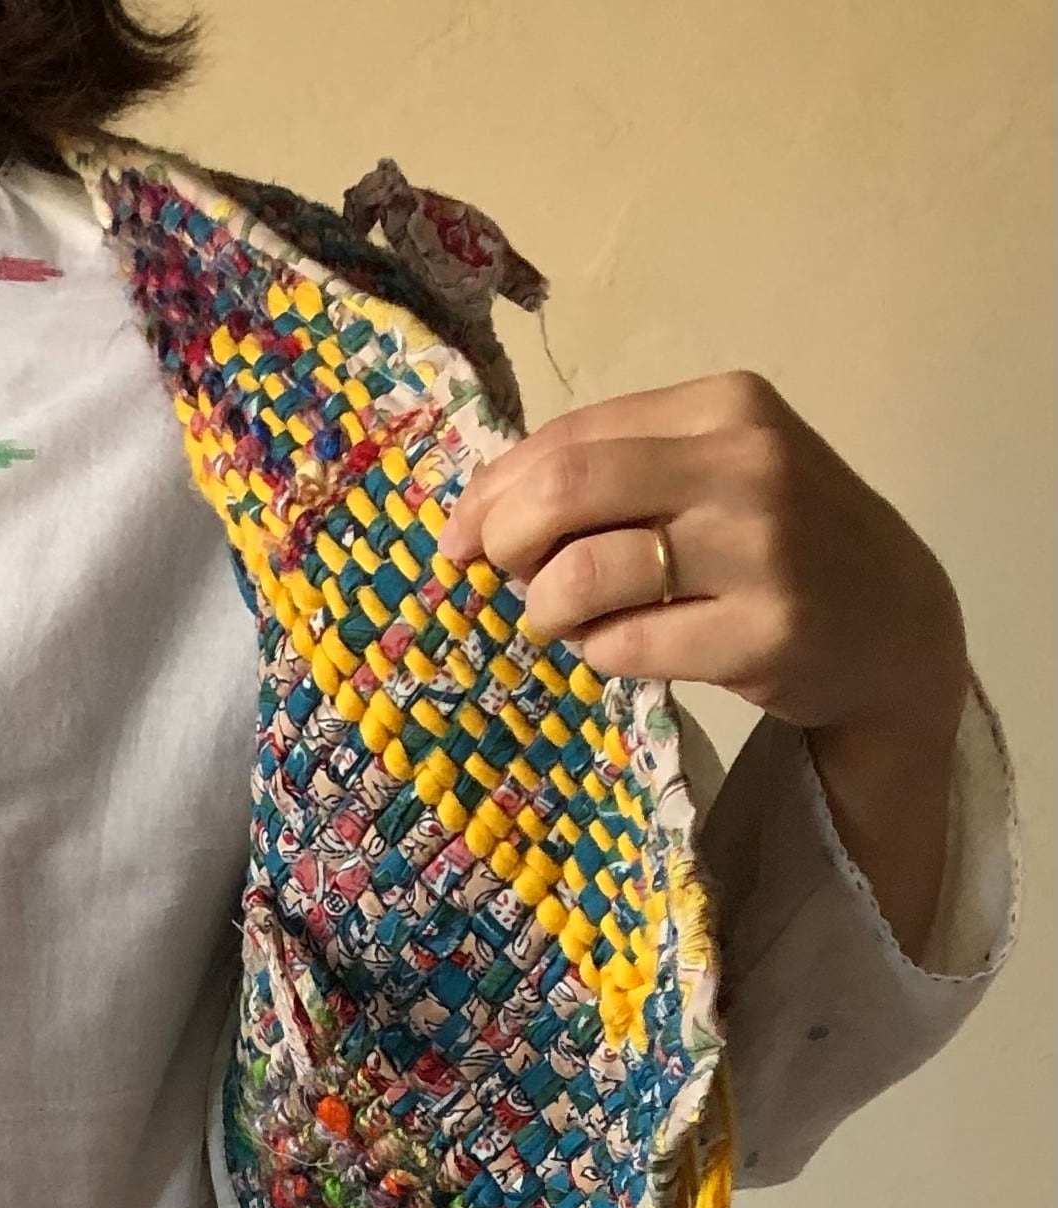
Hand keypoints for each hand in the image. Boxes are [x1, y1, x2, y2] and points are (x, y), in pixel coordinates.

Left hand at [435, 374, 971, 958]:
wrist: (894, 622)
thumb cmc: (779, 542)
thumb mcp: (713, 471)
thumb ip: (617, 472)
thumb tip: (485, 508)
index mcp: (724, 406)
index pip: (571, 436)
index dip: (494, 489)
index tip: (460, 535)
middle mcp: (746, 463)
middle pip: (564, 491)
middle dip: (505, 540)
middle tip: (501, 578)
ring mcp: (760, 549)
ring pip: (585, 573)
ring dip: (547, 609)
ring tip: (563, 621)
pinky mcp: (761, 633)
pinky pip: (625, 646)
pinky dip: (599, 654)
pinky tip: (619, 648)